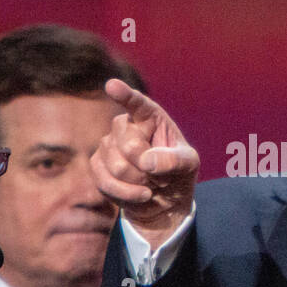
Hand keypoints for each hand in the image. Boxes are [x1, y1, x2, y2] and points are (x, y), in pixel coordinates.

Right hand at [91, 79, 198, 250]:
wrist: (164, 200)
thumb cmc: (178, 173)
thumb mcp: (188, 164)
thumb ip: (174, 160)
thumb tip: (147, 162)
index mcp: (149, 117)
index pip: (137, 103)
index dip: (124, 95)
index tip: (112, 86)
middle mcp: (125, 126)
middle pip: (129, 145)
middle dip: (147, 167)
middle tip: (160, 174)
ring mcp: (108, 145)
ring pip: (116, 166)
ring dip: (139, 182)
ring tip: (150, 183)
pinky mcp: (97, 166)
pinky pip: (105, 181)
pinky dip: (127, 194)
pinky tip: (141, 194)